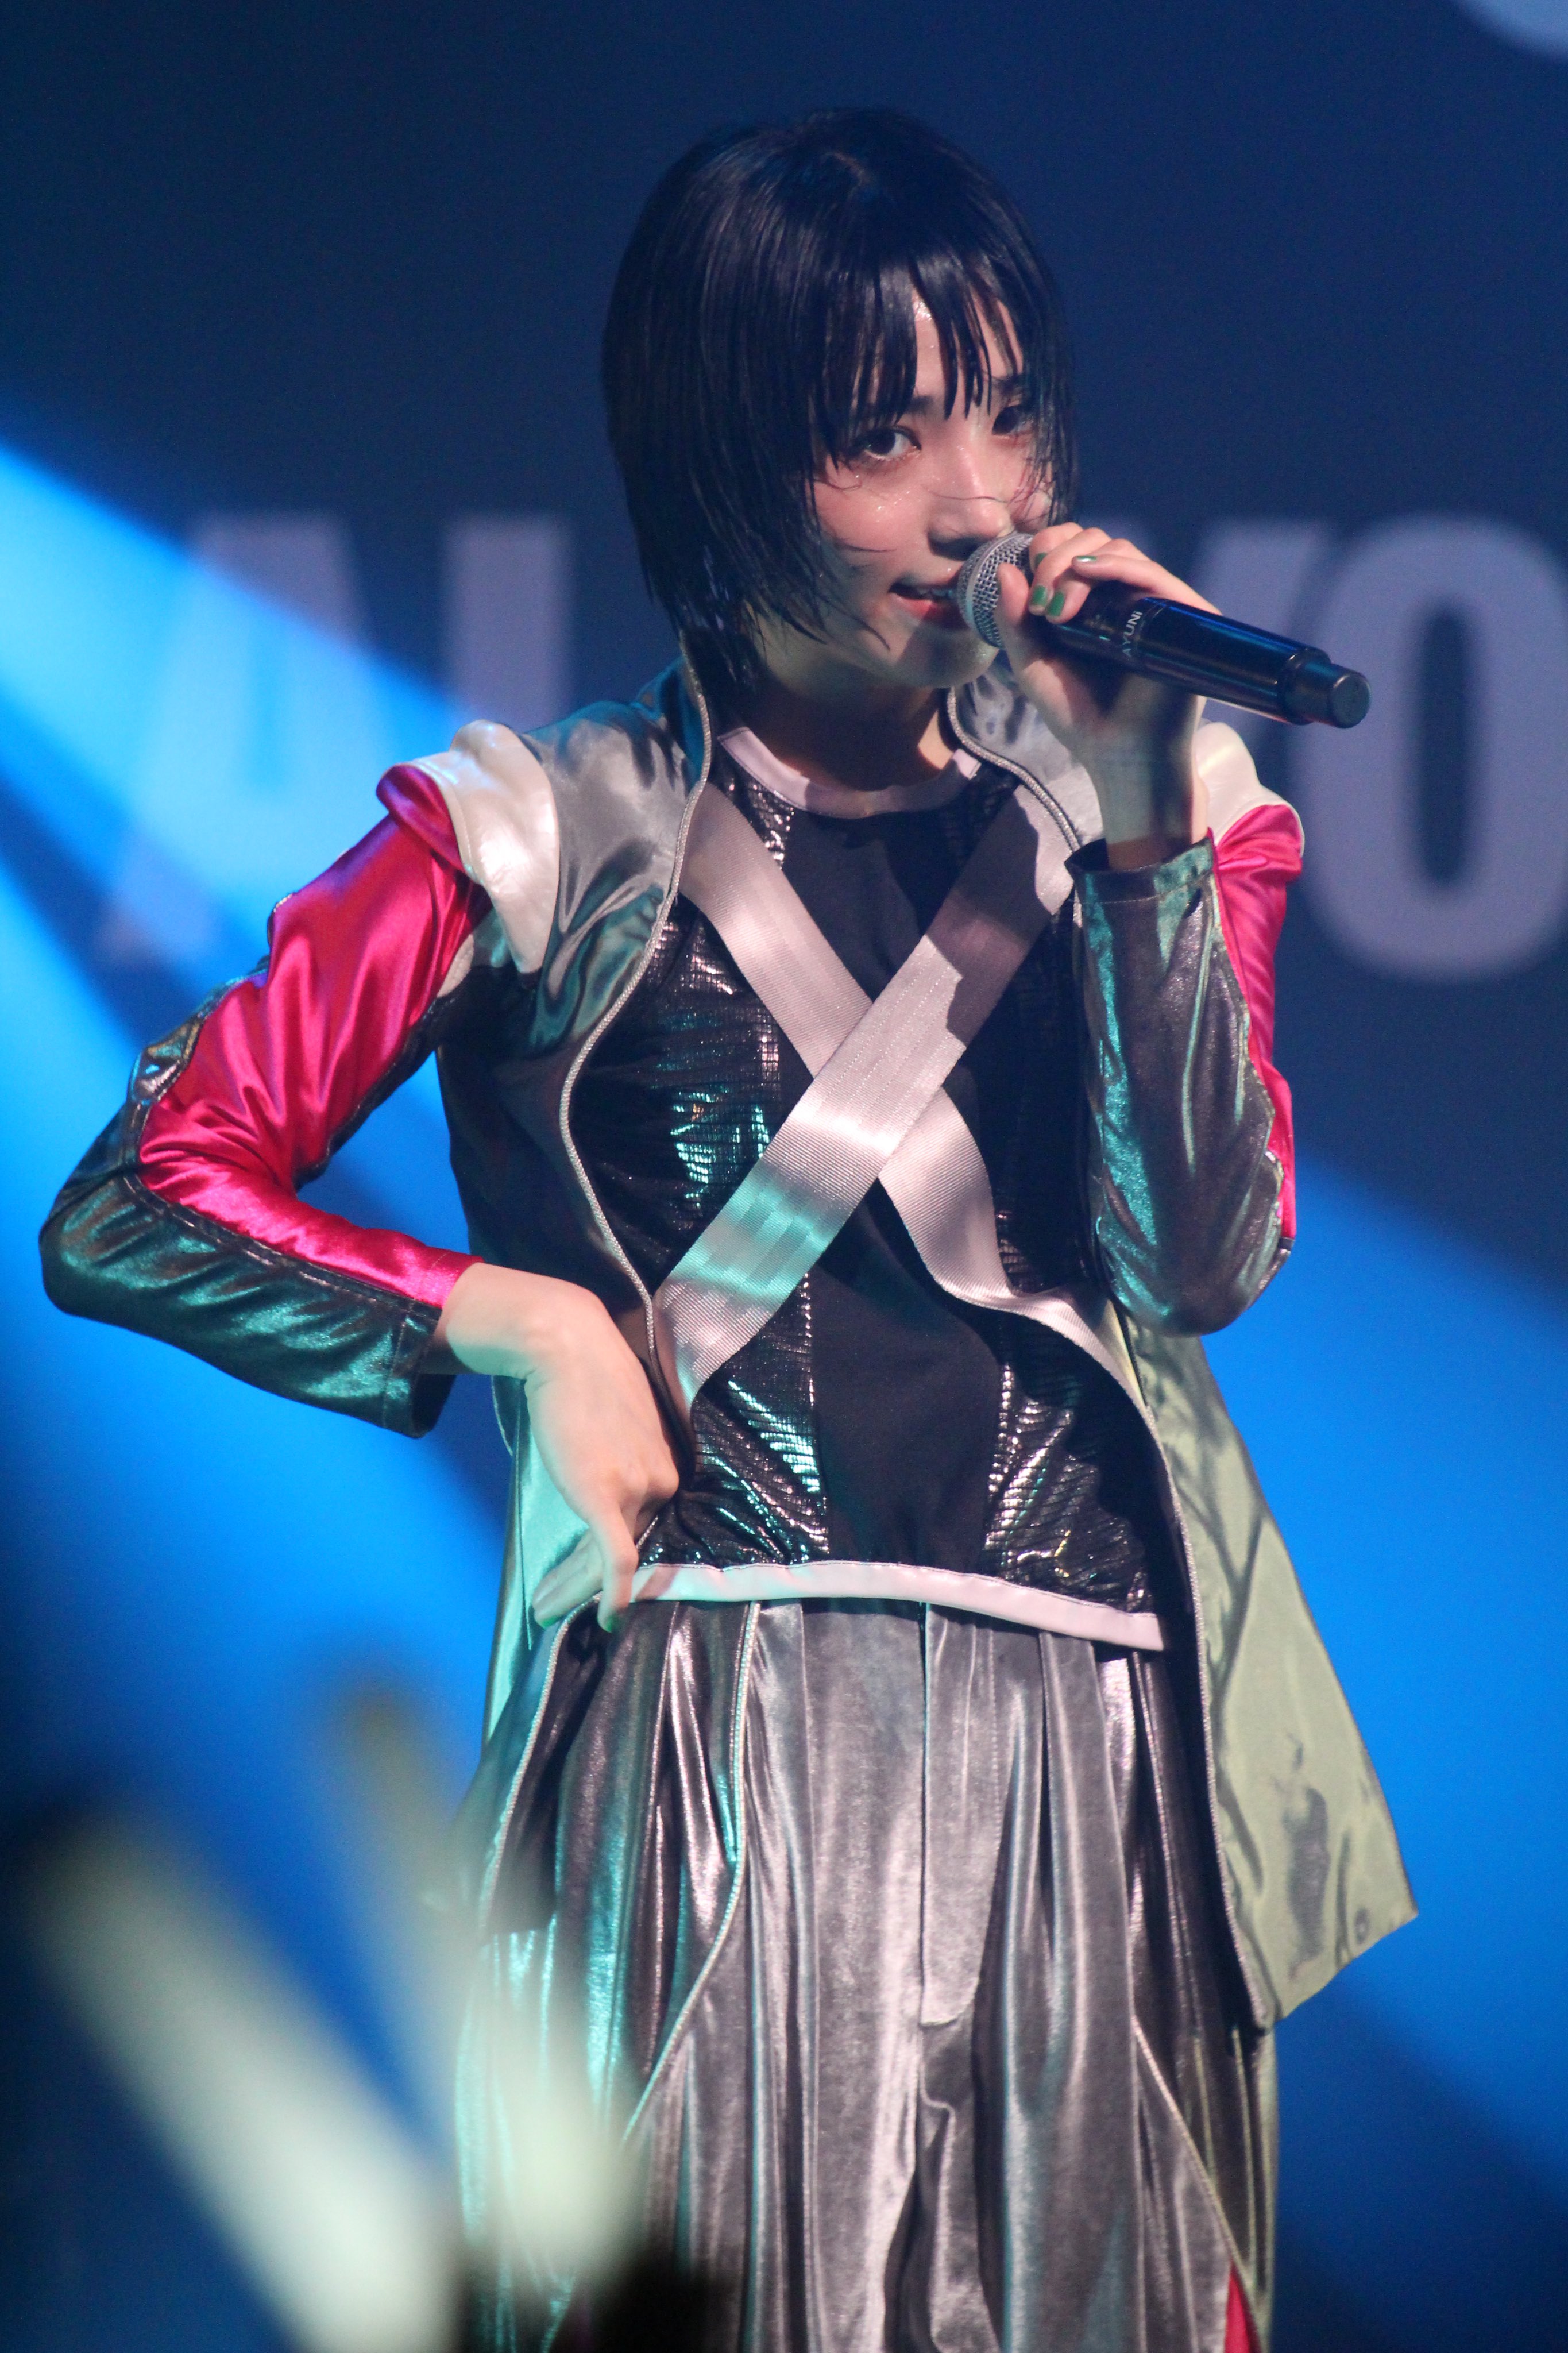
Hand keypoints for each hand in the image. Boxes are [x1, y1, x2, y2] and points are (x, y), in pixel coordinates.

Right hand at [435, 1264, 679, 1629]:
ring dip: (574, 1589)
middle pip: (629, 1549)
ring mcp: (637, 1488)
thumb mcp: (617, 1428)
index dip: (615, 1567)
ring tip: (544, 1606)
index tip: (591, 1589)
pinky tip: (605, 1620)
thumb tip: (596, 1490)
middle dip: (585, 1584)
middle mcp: (663, 1482)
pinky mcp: (605, 1493)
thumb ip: (619, 1464)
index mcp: (669, 1467)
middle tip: (552, 1605)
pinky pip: (614, 1558)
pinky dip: (612, 1593)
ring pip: (611, 1559)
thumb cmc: (584, 1381)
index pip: (644, 1531)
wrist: (566, 1347)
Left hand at [992, 524, 1214, 864]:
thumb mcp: (1034, 667)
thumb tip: (1004, 568)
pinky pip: (1154, 575)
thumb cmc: (1082, 718)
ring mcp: (1156, 604)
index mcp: (1096, 603)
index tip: (1028, 591)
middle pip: (1097, 541)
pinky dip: (1118, 566)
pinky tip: (1087, 576)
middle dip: (1057, 559)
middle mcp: (1128, 597)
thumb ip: (1015, 623)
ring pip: (1121, 550)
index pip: (1076, 550)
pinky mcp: (1184, 617)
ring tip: (1056, 611)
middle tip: (1041, 605)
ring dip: (1078, 567)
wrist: (1121, 758)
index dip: (1048, 551)